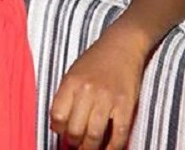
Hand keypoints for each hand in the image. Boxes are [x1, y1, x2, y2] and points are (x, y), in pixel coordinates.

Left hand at [49, 34, 144, 148]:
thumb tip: (59, 125)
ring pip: (94, 135)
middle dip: (73, 142)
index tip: (62, 134)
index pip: (58, 115)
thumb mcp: (73, 72)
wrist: (122, 45)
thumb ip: (66, 96)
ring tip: (88, 149)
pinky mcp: (126, 104)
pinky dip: (113, 147)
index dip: (58, 129)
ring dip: (89, 148)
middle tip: (76, 145)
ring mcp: (107, 98)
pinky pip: (118, 134)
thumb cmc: (96, 60)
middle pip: (75, 129)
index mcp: (71, 83)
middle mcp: (87, 91)